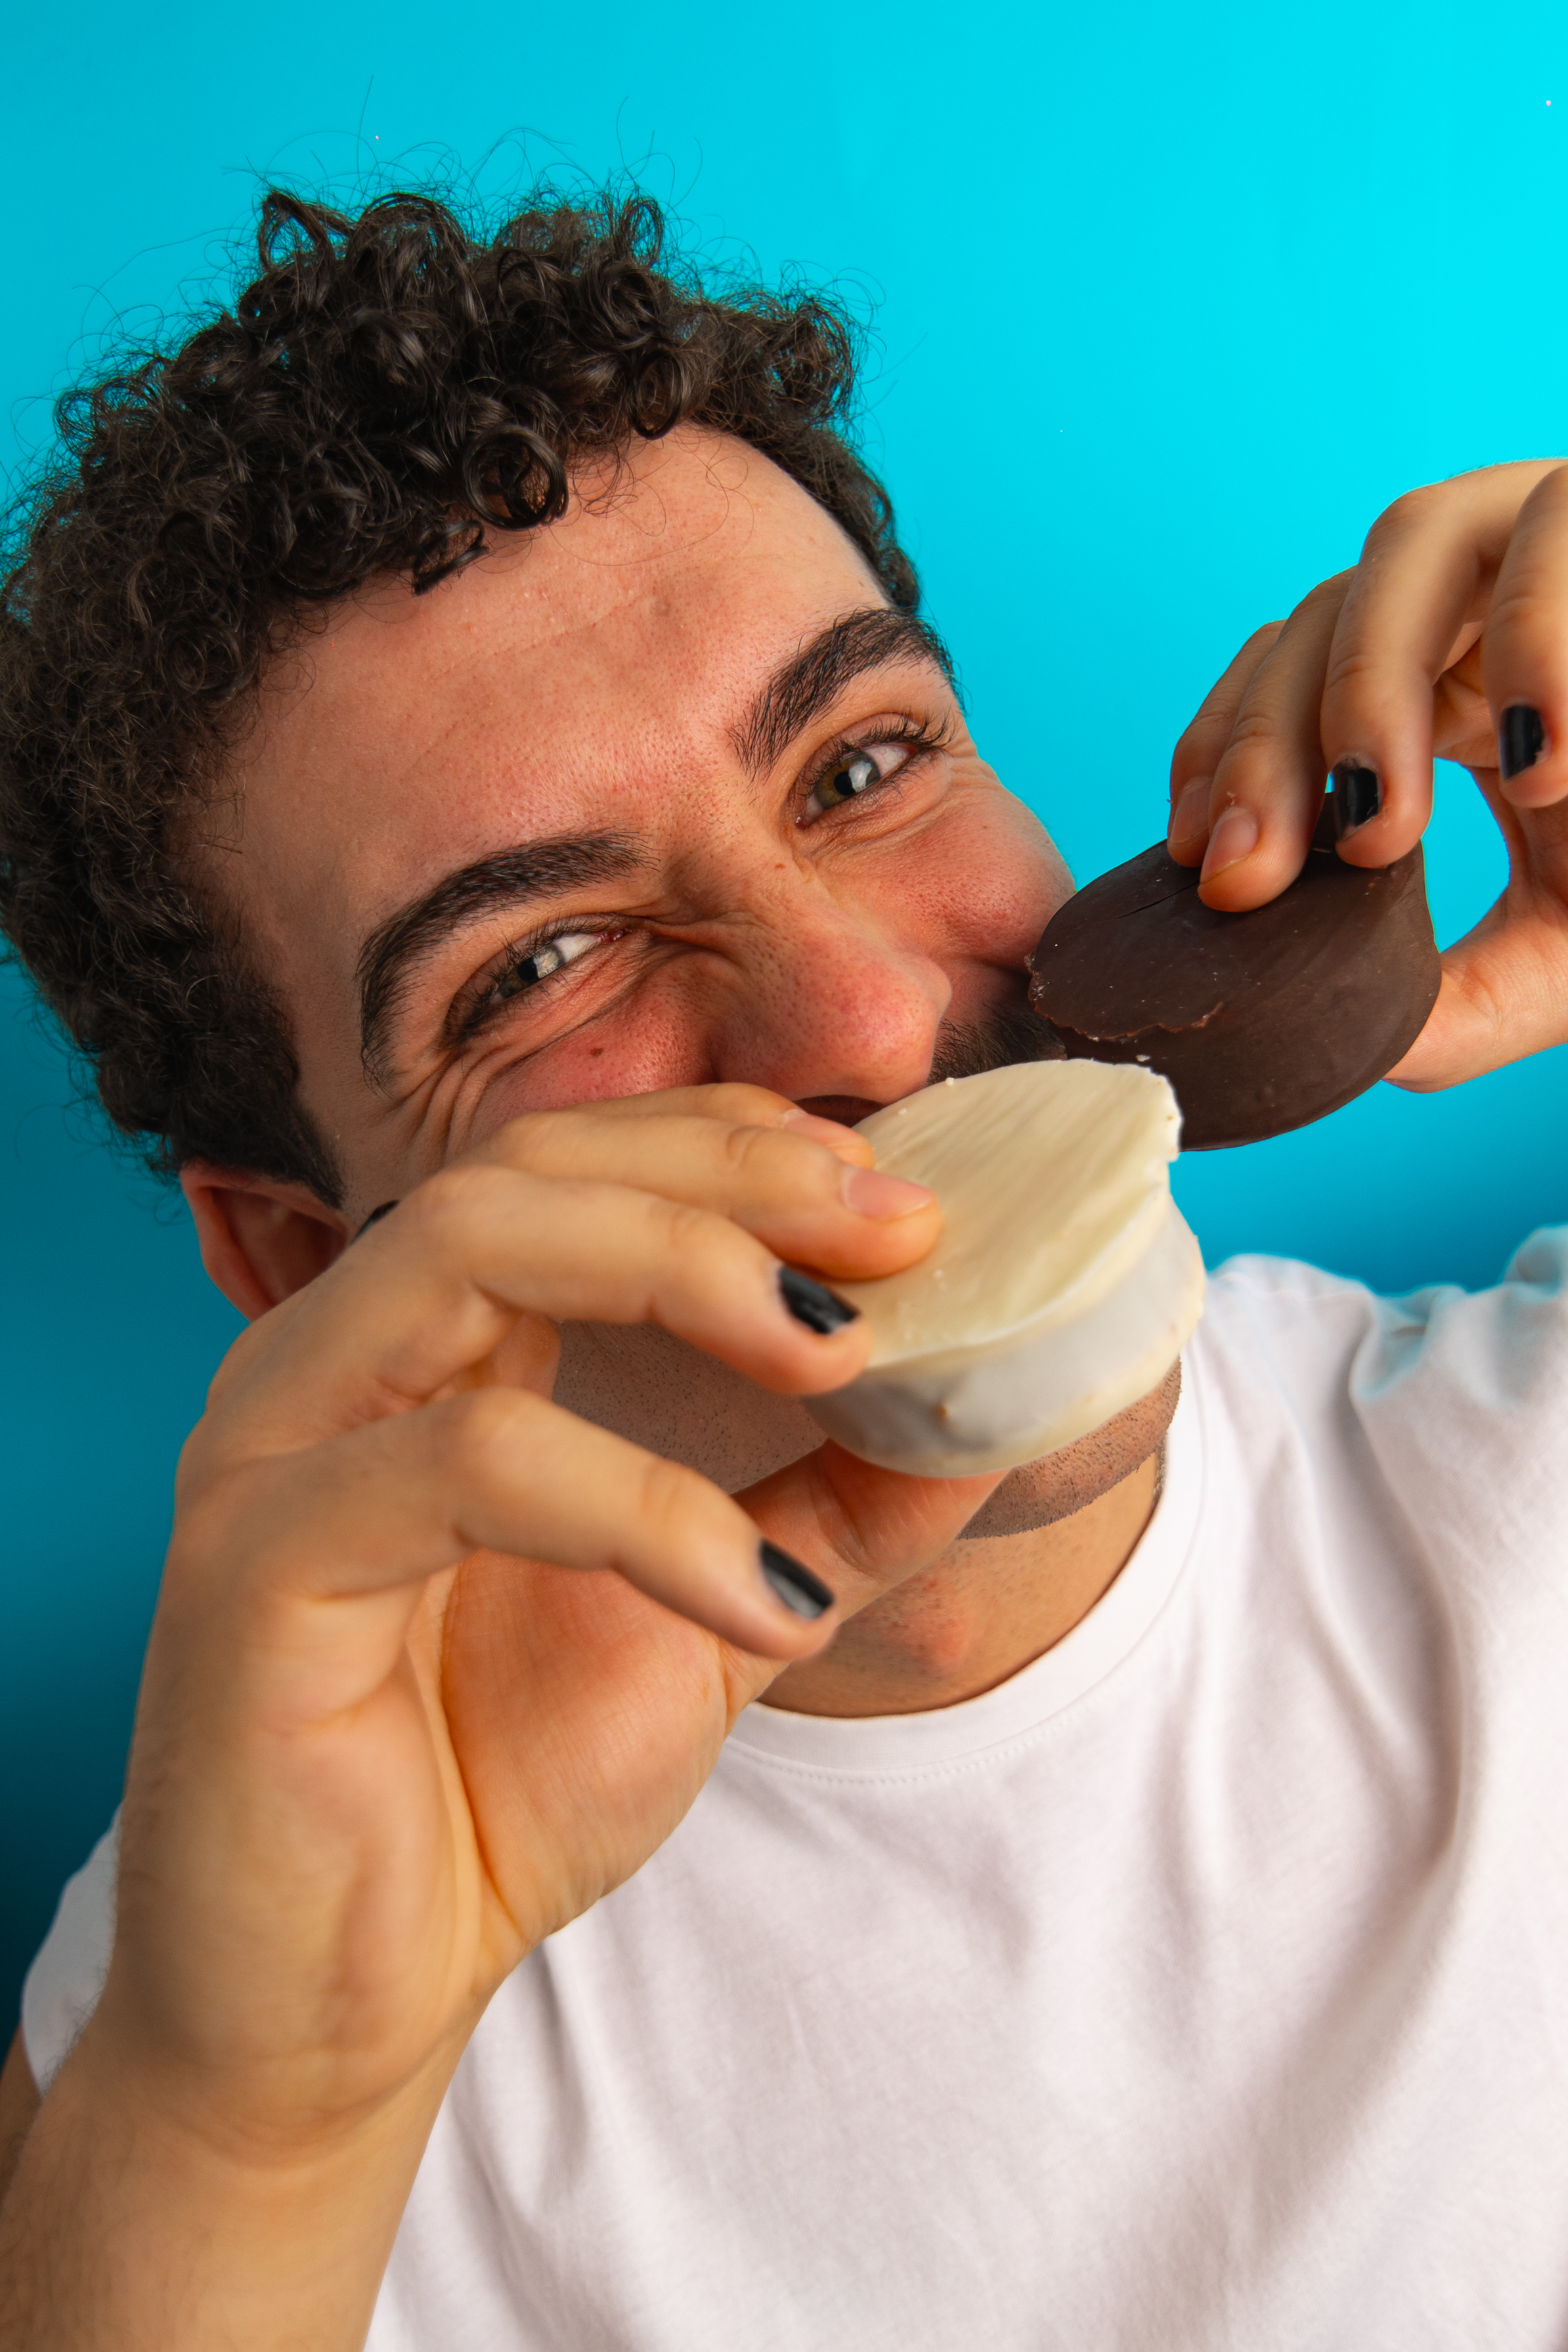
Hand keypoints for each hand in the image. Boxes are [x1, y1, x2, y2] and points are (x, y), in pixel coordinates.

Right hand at [1, 1086, 993, 2347]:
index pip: (572, 1163)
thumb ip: (829, 1510)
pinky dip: (642, 1504)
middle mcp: (330, 1363)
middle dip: (724, 1174)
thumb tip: (988, 1409)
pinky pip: (466, 1464)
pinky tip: (766, 1604)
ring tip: (842, 1354)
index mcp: (420, 1351)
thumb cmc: (496, 1790)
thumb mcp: (711, 1621)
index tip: (900, 1201)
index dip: (735, 1146)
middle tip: (897, 1232)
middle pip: (520, 1165)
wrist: (340, 2013)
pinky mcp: (254, 1567)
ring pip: (466, 1247)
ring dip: (679, 1266)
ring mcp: (275, 1449)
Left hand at [1165, 460, 1567, 1088]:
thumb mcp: (1562, 955)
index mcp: (1438, 668)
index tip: (1198, 866)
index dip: (1219, 756)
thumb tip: (1348, 1050)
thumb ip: (1455, 1002)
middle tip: (1251, 874)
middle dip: (1266, 743)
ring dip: (1373, 684)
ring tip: (1380, 831)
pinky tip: (1540, 764)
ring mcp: (1560, 528)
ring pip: (1416, 539)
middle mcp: (1482, 581)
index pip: (1280, 676)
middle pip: (1318, 610)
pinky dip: (1543, 643)